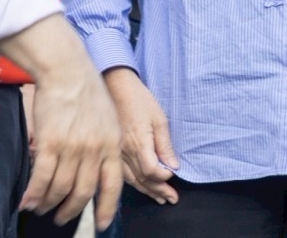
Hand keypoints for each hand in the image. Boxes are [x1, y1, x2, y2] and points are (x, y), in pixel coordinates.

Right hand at [0, 15, 123, 226]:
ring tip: (41, 209)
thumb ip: (105, 147)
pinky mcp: (51, 144)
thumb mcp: (108, 121)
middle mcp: (95, 150)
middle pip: (83, 193)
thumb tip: (98, 171)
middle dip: (71, 211)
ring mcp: (73, 148)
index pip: (112, 186)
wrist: (68, 72)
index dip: (106, 209)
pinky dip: (33, 194)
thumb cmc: (87, 95)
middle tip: (62, 219)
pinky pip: (42, 178)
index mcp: (112, 145)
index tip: (102, 225)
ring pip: (60, 189)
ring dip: (48, 204)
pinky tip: (27, 202)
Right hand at [103, 67, 178, 203]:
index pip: (151, 170)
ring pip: (132, 181)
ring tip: (161, 198)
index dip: (164, 176)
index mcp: (138, 143)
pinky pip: (123, 175)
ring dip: (147, 191)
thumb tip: (173, 166)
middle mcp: (124, 153)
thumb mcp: (158, 118)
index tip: (174, 175)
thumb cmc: (139, 100)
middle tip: (172, 198)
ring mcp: (116, 154)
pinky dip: (135, 184)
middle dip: (158, 190)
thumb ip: (165, 144)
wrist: (115, 88)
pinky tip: (142, 188)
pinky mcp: (112, 153)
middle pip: (142, 179)